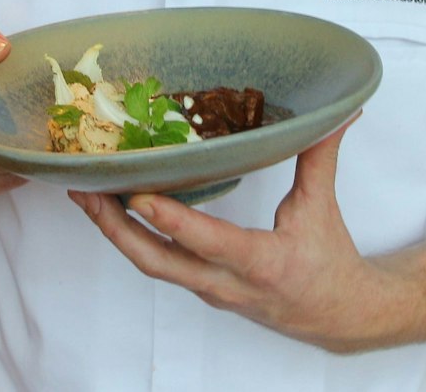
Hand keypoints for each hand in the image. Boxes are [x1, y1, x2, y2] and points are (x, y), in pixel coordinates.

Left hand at [68, 115, 401, 351]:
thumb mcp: (322, 210)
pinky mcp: (200, 286)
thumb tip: (338, 110)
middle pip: (159, 262)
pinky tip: (114, 210)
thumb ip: (320, 157)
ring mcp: (208, 288)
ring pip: (152, 265)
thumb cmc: (329, 263)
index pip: (211, 243)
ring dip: (116, 232)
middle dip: (117, 228)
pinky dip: (132, 238)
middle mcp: (226, 282)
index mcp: (262, 263)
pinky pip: (159, 263)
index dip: (175, 222)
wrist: (336, 315)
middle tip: (89, 192)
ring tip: (87, 195)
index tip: (140, 197)